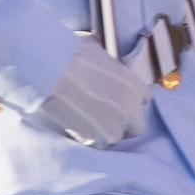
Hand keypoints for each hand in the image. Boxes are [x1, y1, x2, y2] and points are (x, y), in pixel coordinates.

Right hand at [37, 41, 157, 147]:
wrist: (51, 72)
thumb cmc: (66, 55)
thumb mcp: (93, 48)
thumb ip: (102, 61)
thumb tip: (93, 59)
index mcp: (133, 83)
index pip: (143, 99)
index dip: (126, 102)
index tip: (111, 101)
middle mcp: (132, 106)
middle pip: (136, 125)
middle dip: (120, 124)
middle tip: (97, 118)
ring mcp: (119, 123)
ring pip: (115, 137)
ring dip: (100, 133)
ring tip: (79, 122)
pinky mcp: (103, 138)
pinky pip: (97, 145)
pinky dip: (86, 139)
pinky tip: (71, 126)